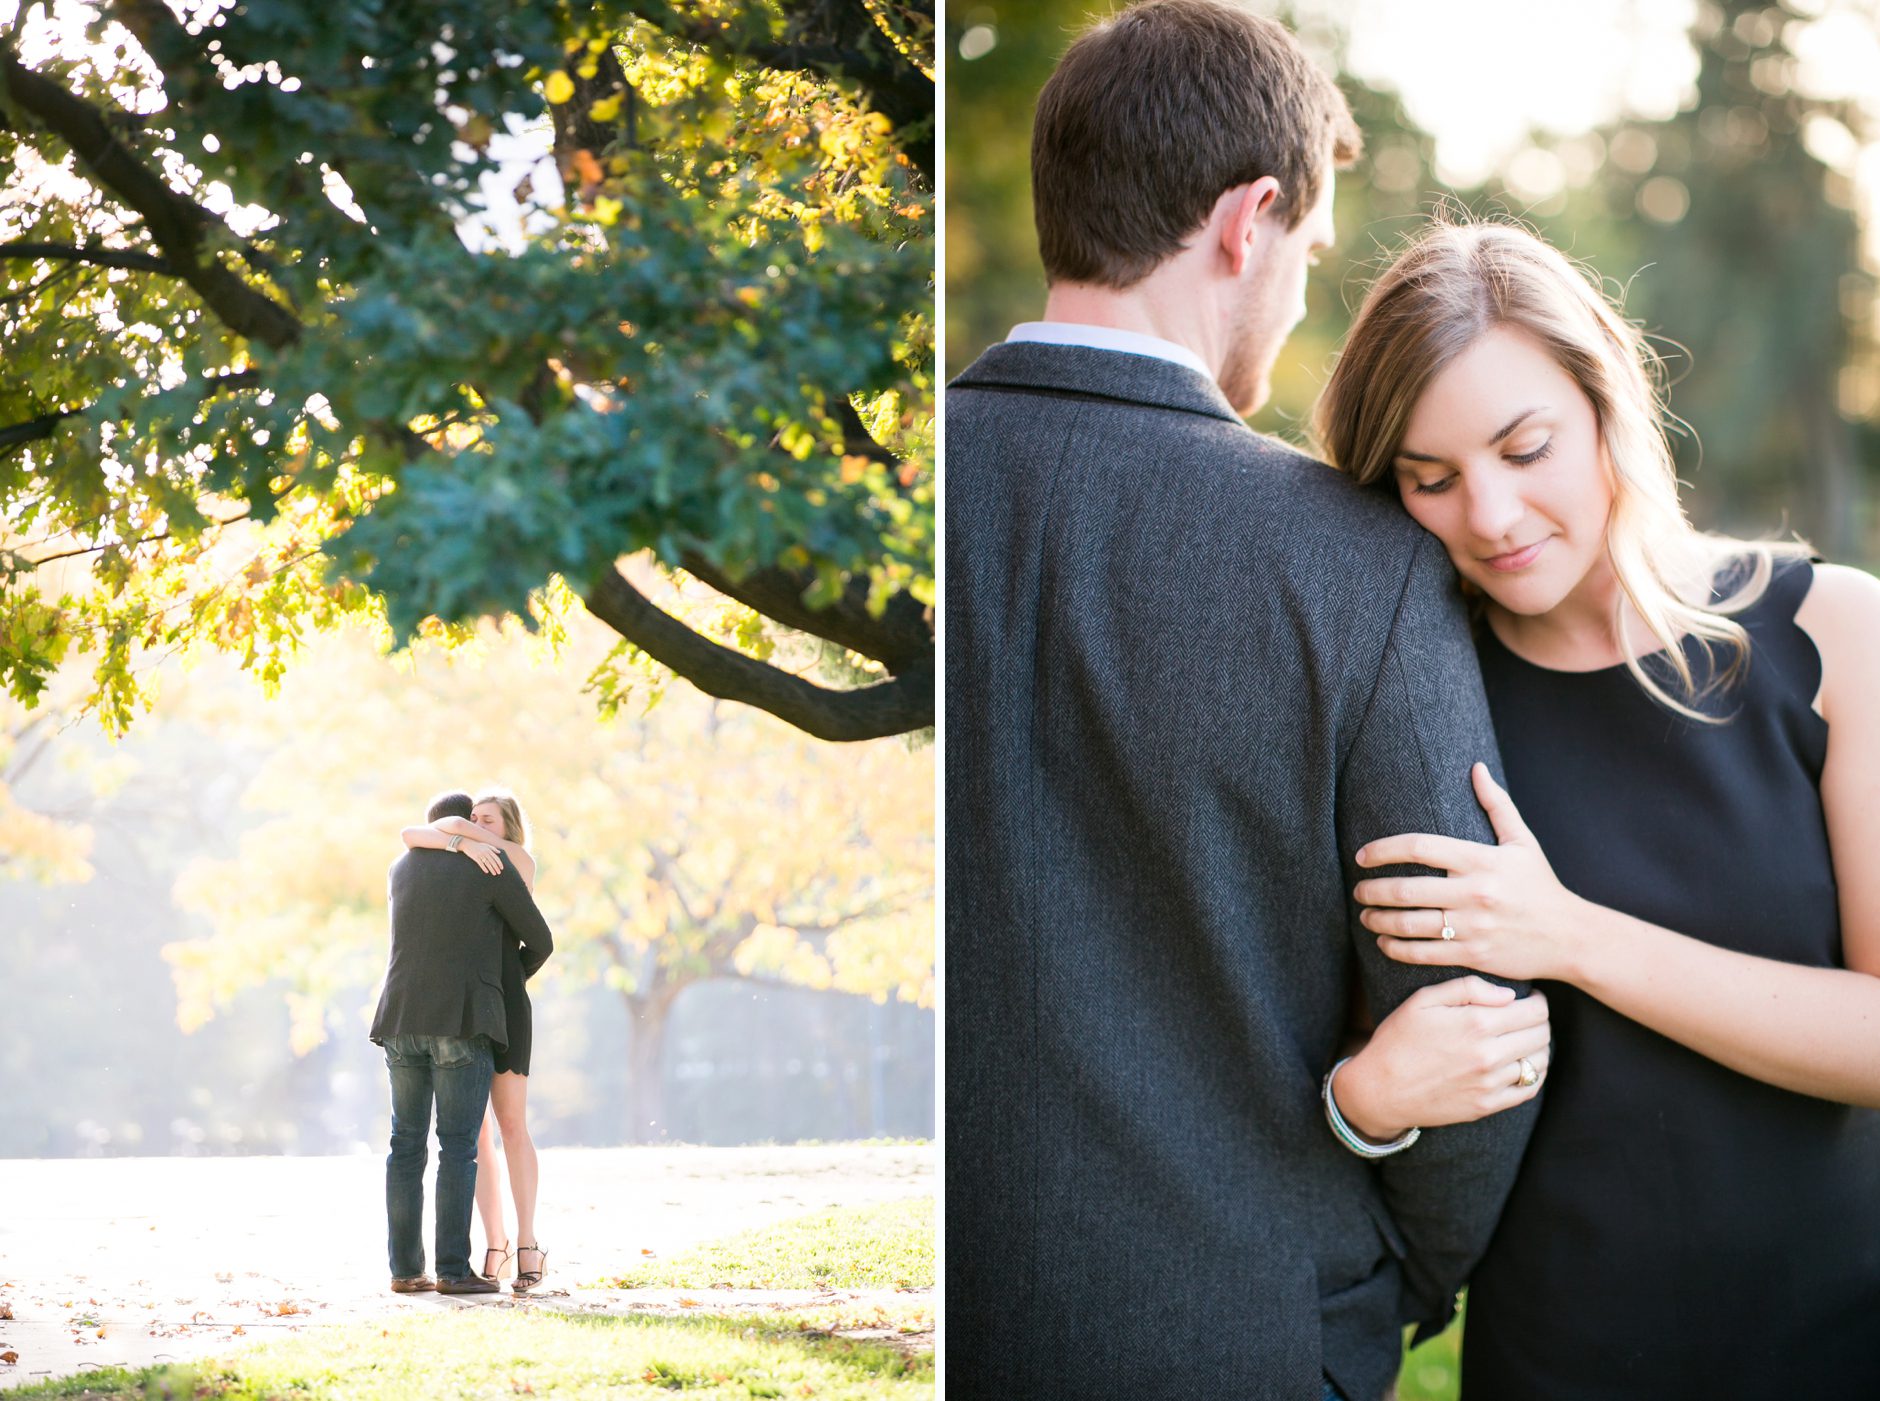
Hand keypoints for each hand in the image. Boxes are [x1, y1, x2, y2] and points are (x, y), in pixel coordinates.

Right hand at [459, 839, 503, 875]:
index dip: (500, 863)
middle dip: (496, 868)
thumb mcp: (486, 845)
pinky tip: (486, 872)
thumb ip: (493, 848)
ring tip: (494, 874)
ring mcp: (480, 855)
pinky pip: (480, 864)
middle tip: (499, 873)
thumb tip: (499, 852)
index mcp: (489, 850)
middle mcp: (486, 852)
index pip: (496, 858)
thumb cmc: (478, 845)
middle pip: (492, 861)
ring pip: (487, 863)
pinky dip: (484, 868)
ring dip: (491, 869)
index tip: (502, 868)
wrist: (468, 844)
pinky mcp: (475, 857)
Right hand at [1334, 976, 1550, 1137]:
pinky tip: (1523, 1064)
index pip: (1535, 1011)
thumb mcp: (1423, 1000)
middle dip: (1540, 1021)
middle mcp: (1489, 1055)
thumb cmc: (1398, 1039)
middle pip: (1542, 1034)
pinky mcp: (1487, 1105)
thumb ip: (1468, 987)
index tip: (1530, 999)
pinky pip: (1529, 1089)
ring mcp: (1490, 1083)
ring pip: (1539, 1061)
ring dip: (1538, 1047)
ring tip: (1524, 1039)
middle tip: (1527, 1017)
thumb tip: (1508, 995)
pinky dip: (1534, 1074)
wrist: (1380, 1089)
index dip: (1538, 1001)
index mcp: (1476, 1024)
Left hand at [1353, 762, 1588, 982]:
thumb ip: (1496, 805)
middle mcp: (1474, 892)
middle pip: (1405, 889)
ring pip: (1409, 924)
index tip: (1362, 856)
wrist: (1571, 936)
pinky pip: (1422, 954)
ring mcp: (1473, 926)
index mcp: (1481, 860)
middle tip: (1358, 890)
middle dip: (1372, 890)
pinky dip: (1395, 948)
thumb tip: (1476, 767)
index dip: (1382, 850)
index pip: (1419, 847)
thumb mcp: (1522, 842)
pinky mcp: (1474, 955)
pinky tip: (1384, 942)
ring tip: (1366, 914)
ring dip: (1378, 920)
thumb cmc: (1541, 885)